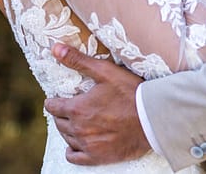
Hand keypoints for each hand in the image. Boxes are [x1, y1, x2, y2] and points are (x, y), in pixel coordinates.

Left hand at [44, 43, 148, 165]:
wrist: (152, 118)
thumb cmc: (130, 92)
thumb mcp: (105, 71)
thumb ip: (78, 61)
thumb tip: (55, 48)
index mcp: (77, 108)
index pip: (53, 106)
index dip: (53, 101)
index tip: (55, 99)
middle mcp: (78, 129)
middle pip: (59, 123)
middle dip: (60, 115)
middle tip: (66, 109)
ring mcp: (87, 144)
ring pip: (66, 138)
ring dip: (67, 130)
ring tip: (74, 123)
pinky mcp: (97, 156)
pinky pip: (75, 157)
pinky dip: (72, 151)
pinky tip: (76, 144)